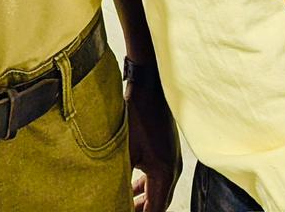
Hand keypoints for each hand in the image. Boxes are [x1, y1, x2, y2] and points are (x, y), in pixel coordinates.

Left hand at [127, 80, 181, 211]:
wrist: (149, 85)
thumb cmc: (139, 113)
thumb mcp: (125, 151)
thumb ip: (120, 179)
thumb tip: (112, 194)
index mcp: (164, 174)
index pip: (155, 210)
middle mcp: (172, 169)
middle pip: (159, 203)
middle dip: (143, 211)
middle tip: (125, 211)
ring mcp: (172, 159)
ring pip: (159, 190)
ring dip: (144, 200)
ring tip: (127, 205)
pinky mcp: (167, 149)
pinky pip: (158, 177)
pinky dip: (147, 186)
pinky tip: (133, 187)